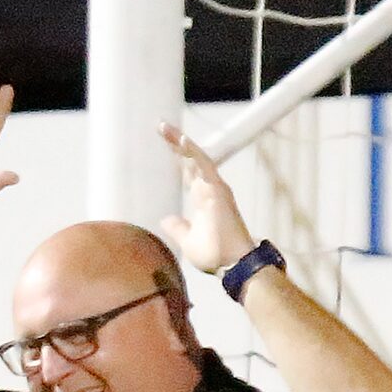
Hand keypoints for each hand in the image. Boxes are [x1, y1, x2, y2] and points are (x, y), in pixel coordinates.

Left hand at [158, 123, 254, 275]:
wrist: (231, 265)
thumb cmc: (215, 255)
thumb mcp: (188, 240)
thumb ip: (178, 228)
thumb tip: (166, 219)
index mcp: (203, 198)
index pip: (188, 171)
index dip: (177, 157)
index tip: (165, 142)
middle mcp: (210, 188)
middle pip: (190, 159)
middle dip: (175, 143)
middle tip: (160, 126)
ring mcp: (214, 187)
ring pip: (195, 157)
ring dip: (180, 142)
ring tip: (164, 127)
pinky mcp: (217, 190)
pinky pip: (204, 165)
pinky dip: (192, 152)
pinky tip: (180, 139)